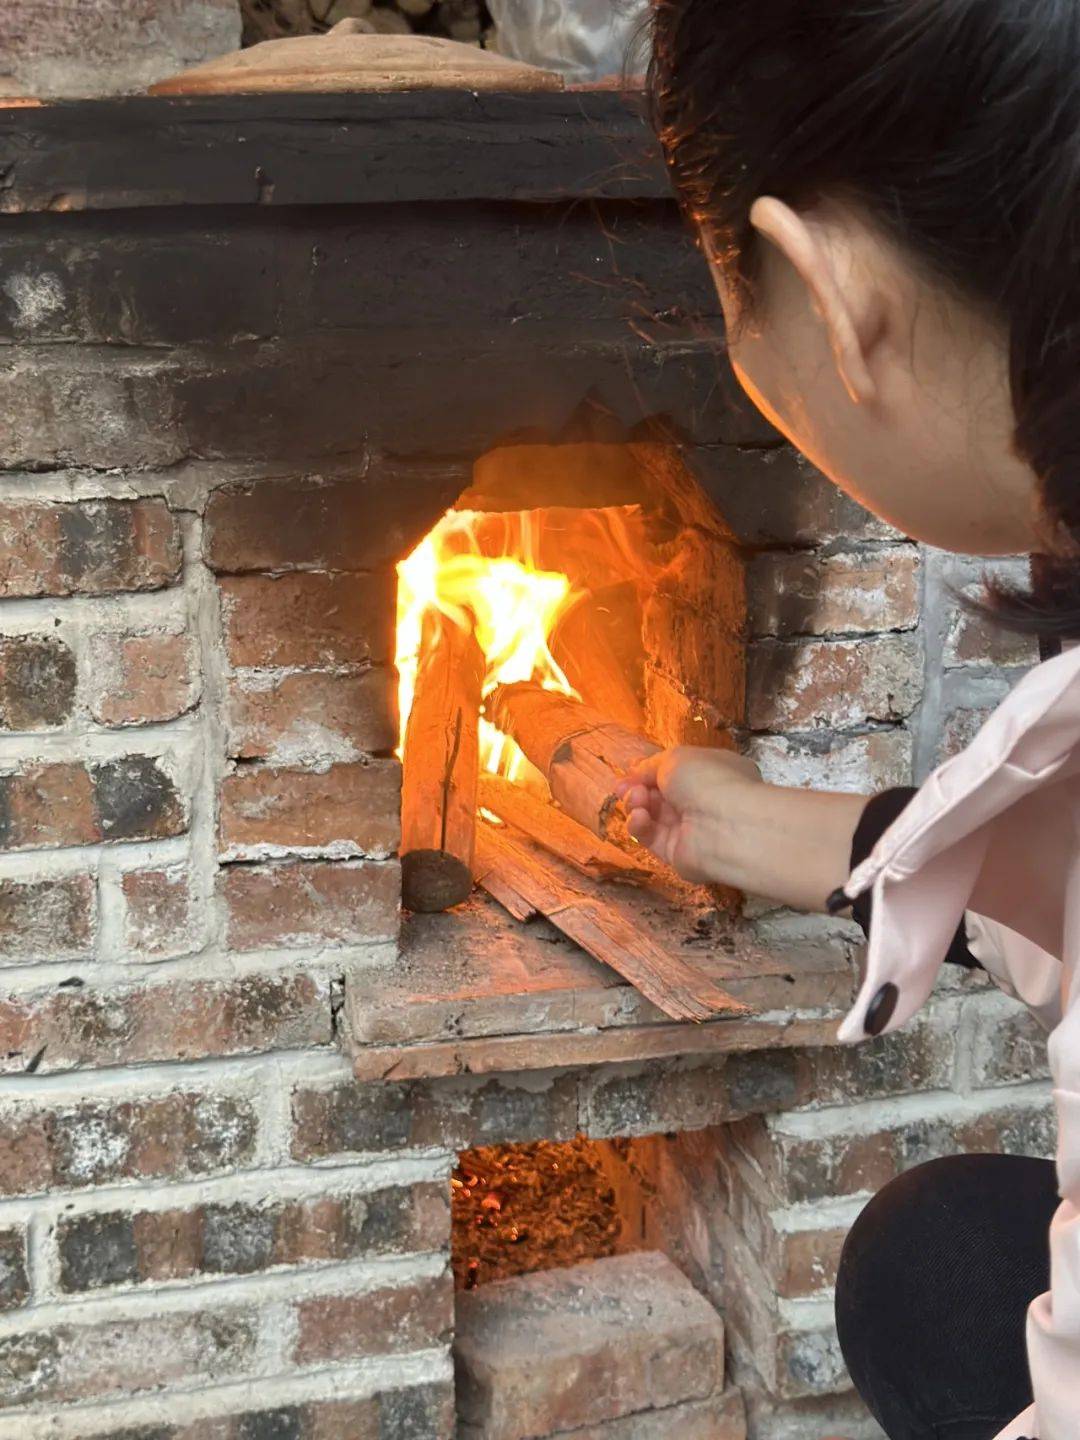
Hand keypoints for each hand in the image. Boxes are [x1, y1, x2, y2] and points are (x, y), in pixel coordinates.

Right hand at [616, 746, 762, 884]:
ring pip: (652, 816)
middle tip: (625, 788)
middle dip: (638, 789)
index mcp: (711, 774)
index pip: (675, 774)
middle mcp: (703, 802)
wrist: (723, 824)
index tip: (630, 771)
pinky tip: (640, 817)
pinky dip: (640, 826)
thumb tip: (636, 771)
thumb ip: (651, 765)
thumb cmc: (705, 779)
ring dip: (637, 805)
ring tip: (637, 800)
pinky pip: (651, 838)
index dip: (650, 772)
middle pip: (659, 796)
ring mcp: (690, 830)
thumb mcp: (675, 758)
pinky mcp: (677, 854)